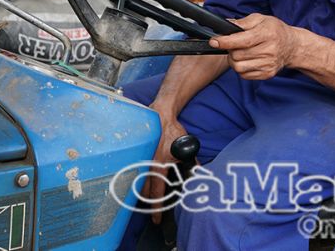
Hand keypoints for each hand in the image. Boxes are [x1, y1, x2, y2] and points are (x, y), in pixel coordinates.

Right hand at [144, 104, 189, 223]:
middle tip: (149, 212)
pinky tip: (136, 183)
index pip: (157, 193)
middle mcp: (146, 165)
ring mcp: (139, 159)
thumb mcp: (185, 148)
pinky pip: (134, 171)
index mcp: (159, 166)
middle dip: (146, 203)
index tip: (156, 220)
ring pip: (137, 183)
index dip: (157, 209)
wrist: (160, 114)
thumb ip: (191, 162)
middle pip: (143, 192)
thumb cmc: (172, 131)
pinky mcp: (136, 154)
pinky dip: (136, 180)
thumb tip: (199, 174)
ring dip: (140, 193)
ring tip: (144, 200)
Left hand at [209, 13, 303, 79]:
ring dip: (234, 60)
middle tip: (233, 44)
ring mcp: (268, 64)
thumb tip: (226, 25)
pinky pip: (244, 75)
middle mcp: (269, 50)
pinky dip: (241, 67)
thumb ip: (242, 22)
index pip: (242, 41)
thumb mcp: (261, 19)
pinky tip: (247, 60)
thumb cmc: (275, 30)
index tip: (214, 41)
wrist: (292, 46)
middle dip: (230, 50)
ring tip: (240, 52)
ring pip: (239, 67)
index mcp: (267, 34)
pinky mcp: (267, 74)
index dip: (225, 41)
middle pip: (237, 55)